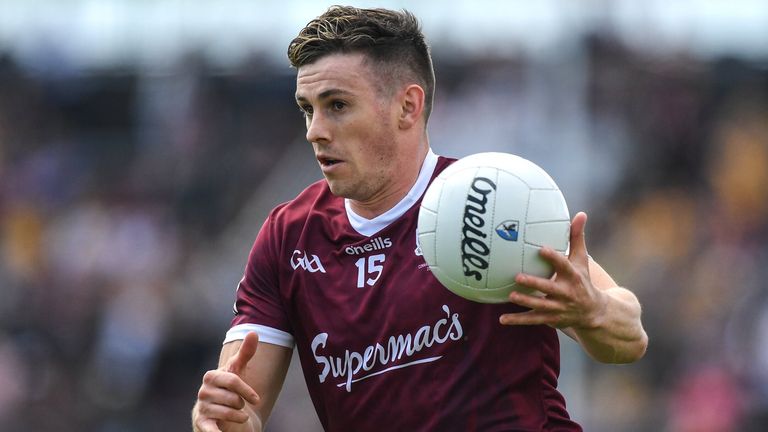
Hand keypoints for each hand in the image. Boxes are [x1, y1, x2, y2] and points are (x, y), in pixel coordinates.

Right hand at [194, 332, 261, 431]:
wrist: (221, 415)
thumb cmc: (230, 390)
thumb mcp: (238, 371)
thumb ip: (245, 353)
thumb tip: (254, 332)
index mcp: (211, 376)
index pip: (233, 381)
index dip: (247, 391)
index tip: (257, 399)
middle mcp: (203, 392)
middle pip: (233, 399)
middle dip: (241, 404)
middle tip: (239, 405)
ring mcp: (201, 408)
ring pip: (227, 413)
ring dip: (239, 416)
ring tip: (238, 415)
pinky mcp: (201, 424)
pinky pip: (209, 429)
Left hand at [499, 212, 606, 329]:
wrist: (593, 312)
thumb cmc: (582, 280)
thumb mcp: (581, 260)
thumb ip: (577, 238)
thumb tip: (581, 213)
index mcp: (573, 277)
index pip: (564, 266)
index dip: (554, 258)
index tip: (542, 249)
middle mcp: (566, 293)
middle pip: (550, 288)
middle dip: (535, 284)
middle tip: (518, 276)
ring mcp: (558, 308)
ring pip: (540, 306)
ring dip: (525, 301)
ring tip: (511, 295)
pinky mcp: (550, 318)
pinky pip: (532, 320)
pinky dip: (517, 320)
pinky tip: (502, 319)